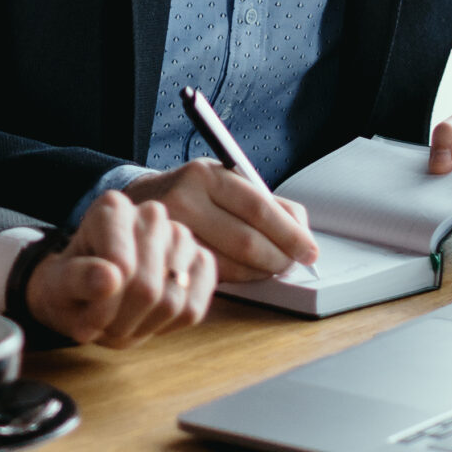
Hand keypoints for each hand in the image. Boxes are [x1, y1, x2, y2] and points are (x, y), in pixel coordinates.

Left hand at [23, 191, 217, 347]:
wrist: (92, 291)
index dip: (103, 306)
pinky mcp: (202, 262)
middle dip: (121, 321)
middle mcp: (151, 213)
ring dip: (143, 326)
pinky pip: (194, 308)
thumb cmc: (73, 284)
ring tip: (122, 319)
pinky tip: (148, 317)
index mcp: (112, 208)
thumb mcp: (57, 285)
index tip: (86, 317)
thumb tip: (110, 278)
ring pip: (172, 301)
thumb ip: (76, 279)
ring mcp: (181, 236)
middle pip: (147, 288)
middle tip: (103, 324)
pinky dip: (168, 326)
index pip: (121, 267)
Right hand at [123, 162, 317, 283]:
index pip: (258, 208)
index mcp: (205, 175)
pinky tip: (247, 270)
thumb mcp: (227, 181)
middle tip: (295, 262)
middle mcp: (185, 200)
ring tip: (273, 266)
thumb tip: (302, 229)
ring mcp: (173, 233)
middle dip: (280, 257)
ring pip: (234, 265)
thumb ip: (267, 201)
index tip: (309, 248)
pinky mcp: (168, 260)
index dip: (290, 233)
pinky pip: (216, 276)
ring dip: (263, 271)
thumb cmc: (195, 192)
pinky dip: (241, 277)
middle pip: (247, 241)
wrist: (142, 202)